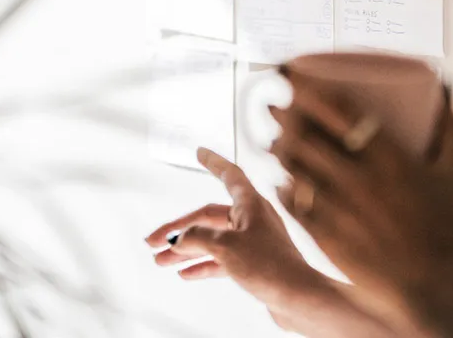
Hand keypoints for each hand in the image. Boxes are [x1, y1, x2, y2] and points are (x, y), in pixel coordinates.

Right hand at [145, 149, 395, 336]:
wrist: (299, 300)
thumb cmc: (270, 267)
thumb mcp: (226, 247)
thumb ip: (197, 238)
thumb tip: (179, 239)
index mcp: (251, 204)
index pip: (229, 174)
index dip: (212, 161)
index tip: (199, 150)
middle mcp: (252, 219)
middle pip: (208, 217)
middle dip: (179, 230)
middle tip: (153, 242)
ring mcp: (253, 243)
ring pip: (211, 241)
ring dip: (185, 252)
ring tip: (161, 262)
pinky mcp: (254, 265)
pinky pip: (221, 260)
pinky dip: (202, 265)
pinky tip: (185, 274)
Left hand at [270, 90, 452, 333]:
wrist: (436, 288)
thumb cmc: (446, 230)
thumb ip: (449, 129)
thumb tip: (444, 88)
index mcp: (390, 160)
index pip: (340, 112)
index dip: (310, 90)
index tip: (294, 78)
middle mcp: (360, 181)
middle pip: (306, 135)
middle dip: (284, 116)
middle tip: (274, 105)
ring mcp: (339, 209)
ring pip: (294, 167)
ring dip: (279, 148)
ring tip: (273, 139)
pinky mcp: (326, 235)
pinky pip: (293, 202)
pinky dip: (284, 186)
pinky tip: (281, 179)